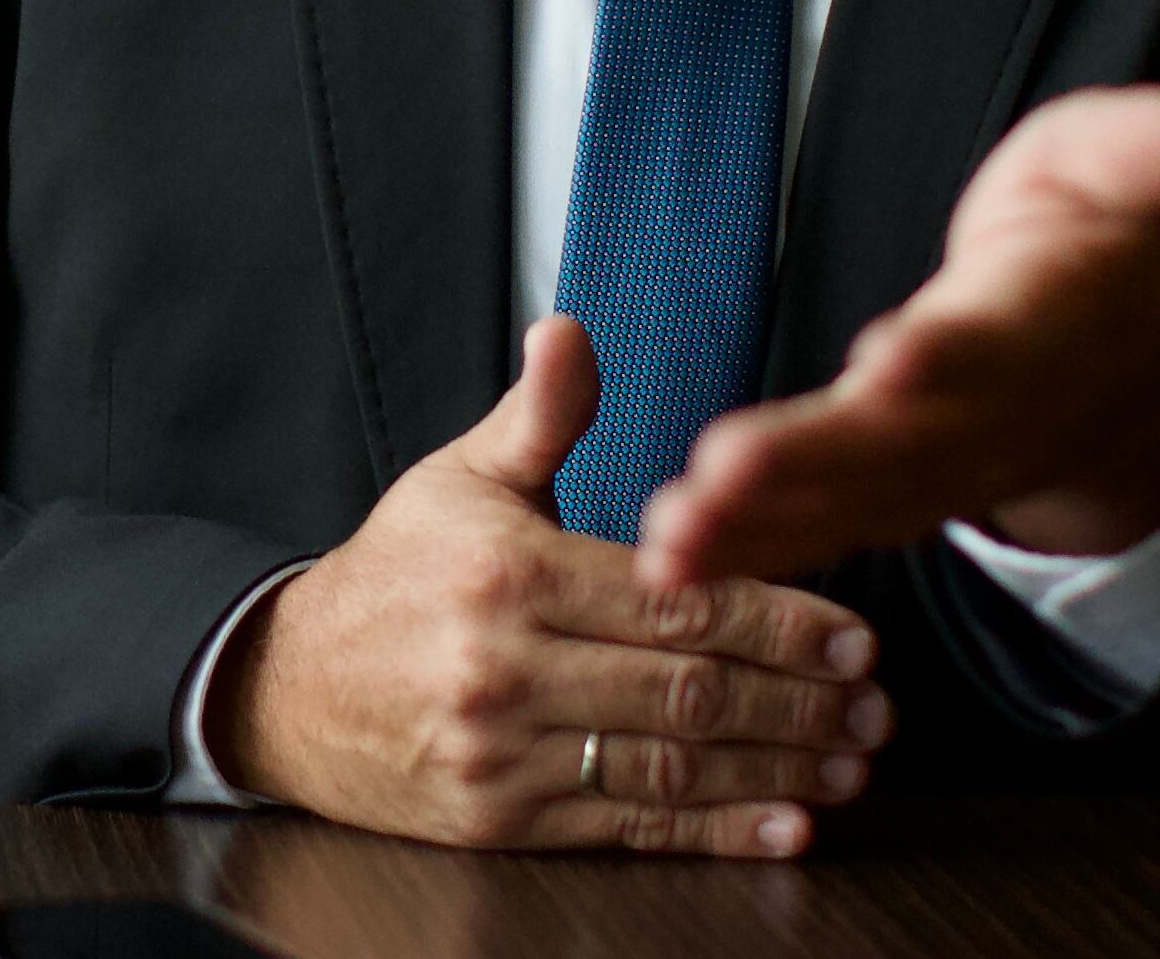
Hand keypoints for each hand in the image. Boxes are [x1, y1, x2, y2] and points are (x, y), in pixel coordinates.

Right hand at [207, 316, 890, 856]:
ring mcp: (500, 753)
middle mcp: (506, 666)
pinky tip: (783, 822)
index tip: (854, 631)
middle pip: (686, 689)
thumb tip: (572, 327)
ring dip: (776, 769)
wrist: (283, 690)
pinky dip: (715, 832)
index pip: (674, 598)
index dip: (777, 621)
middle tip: (876, 704)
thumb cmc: (391, 578)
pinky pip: (628, 828)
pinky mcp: (497, 822)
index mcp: (511, 573)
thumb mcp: (456, 478)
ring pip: (669, 767)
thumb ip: (538, 414)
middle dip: (798, 700)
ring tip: (851, 762)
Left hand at [636, 84, 1159, 589]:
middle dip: (809, 462)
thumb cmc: (1088, 245)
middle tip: (724, 472)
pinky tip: (672, 565)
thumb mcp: (1114, 174)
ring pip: (844, 506)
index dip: (949, 358)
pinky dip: (747, 552)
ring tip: (674, 541)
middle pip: (896, 446)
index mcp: (1034, 327)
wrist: (1110, 366)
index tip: (890, 360)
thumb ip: (1139, 152)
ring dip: (756, 526)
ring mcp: (934, 470)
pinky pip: (815, 530)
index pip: (995, 346)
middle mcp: (980, 416)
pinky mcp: (887, 496)